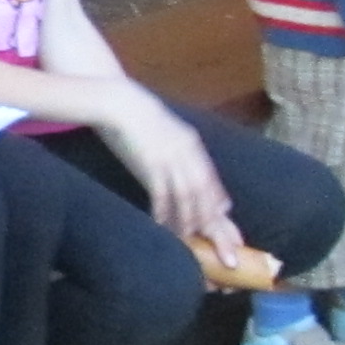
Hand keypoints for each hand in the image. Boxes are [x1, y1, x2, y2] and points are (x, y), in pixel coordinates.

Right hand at [97, 84, 232, 237]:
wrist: (119, 103)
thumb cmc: (137, 119)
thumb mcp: (165, 133)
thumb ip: (179, 150)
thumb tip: (186, 170)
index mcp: (191, 144)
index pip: (211, 180)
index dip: (218, 203)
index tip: (225, 223)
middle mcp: (187, 152)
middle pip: (204, 191)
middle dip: (212, 220)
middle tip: (215, 240)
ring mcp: (170, 157)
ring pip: (187, 195)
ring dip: (187, 218)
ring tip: (185, 236)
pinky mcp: (151, 162)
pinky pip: (161, 192)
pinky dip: (163, 210)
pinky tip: (161, 223)